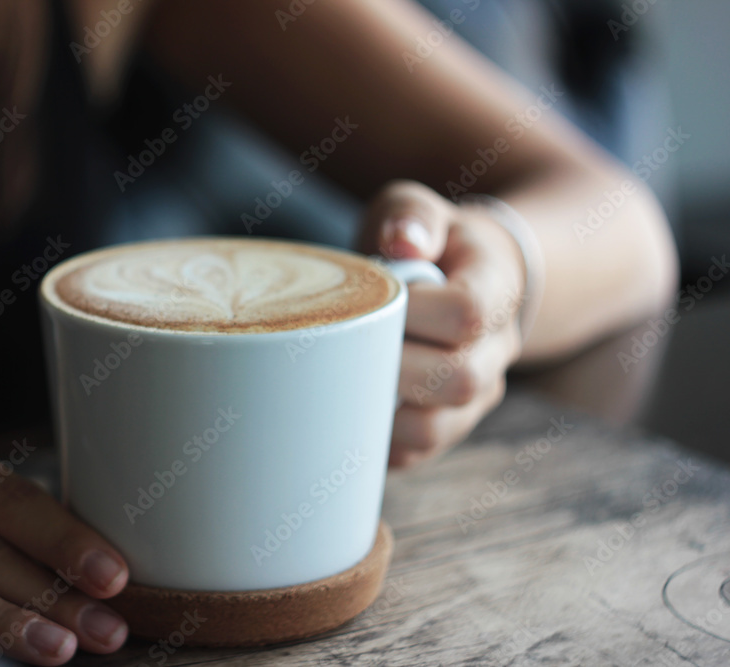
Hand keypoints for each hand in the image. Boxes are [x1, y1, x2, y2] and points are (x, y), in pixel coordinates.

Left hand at [357, 182, 529, 466]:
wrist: (463, 278)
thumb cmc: (429, 242)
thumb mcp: (419, 210)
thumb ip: (411, 216)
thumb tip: (400, 243)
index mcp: (496, 290)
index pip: (469, 314)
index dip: (418, 312)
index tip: (381, 294)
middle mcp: (495, 351)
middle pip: (458, 380)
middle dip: (392, 367)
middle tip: (346, 345)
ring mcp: (475, 395)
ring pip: (435, 429)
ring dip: (379, 411)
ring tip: (341, 379)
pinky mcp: (447, 426)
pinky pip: (413, 454)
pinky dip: (373, 440)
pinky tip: (344, 410)